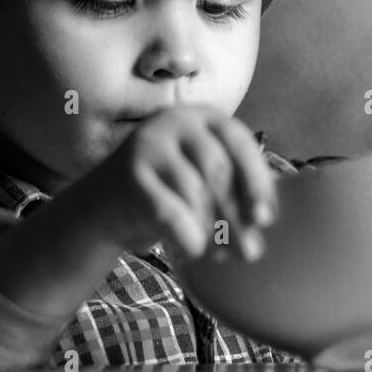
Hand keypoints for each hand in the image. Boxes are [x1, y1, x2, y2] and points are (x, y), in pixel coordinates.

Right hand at [82, 105, 277, 262]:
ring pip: (194, 190)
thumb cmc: (166, 192)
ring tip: (220, 254)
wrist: (103, 205)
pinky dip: (186, 233)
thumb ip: (233, 184)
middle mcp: (175, 121)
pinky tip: (194, 249)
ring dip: (213, 228)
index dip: (256, 181)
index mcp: (202, 117)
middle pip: (217, 170)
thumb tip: (269, 217)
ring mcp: (149, 143)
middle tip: (250, 252)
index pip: (240, 143)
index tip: (265, 219)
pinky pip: (168, 208)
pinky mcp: (129, 172)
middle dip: (236, 215)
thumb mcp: (201, 177)